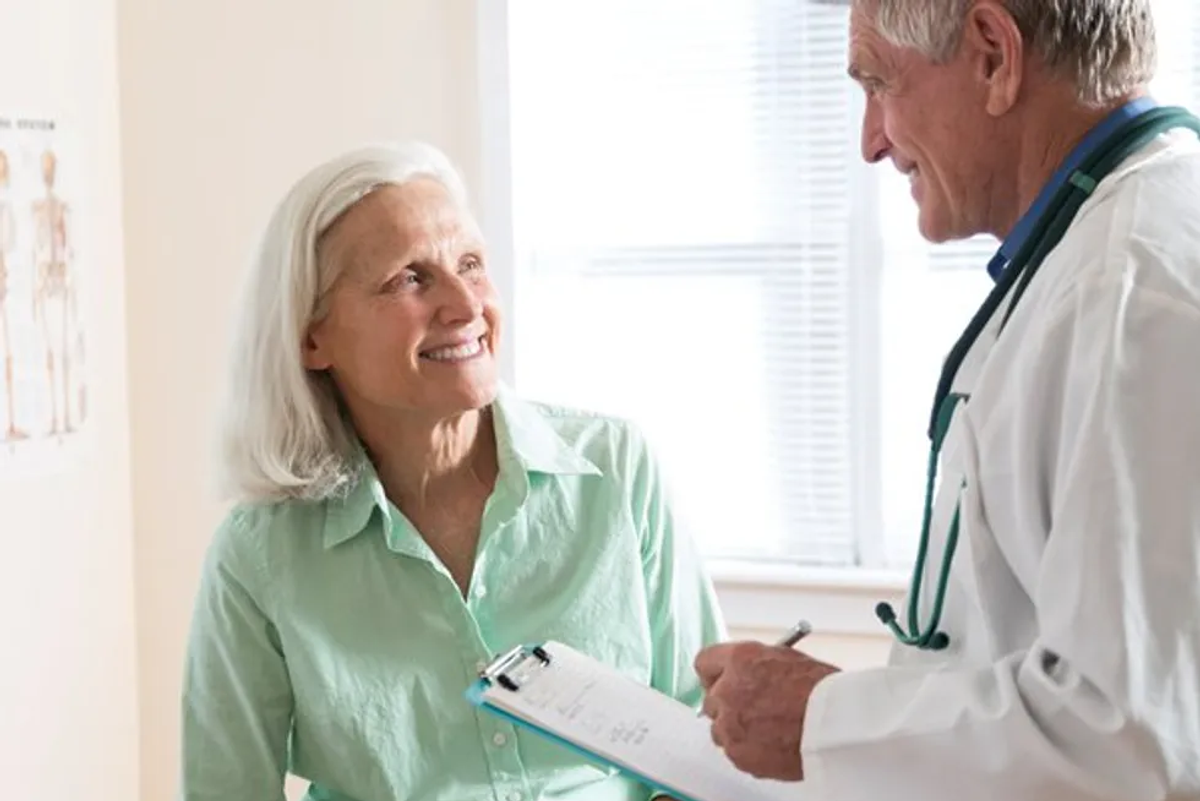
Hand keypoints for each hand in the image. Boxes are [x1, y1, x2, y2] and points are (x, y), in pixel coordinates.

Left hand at [694, 641, 839, 780]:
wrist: (836, 725)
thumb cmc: (822, 691)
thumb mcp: (785, 659)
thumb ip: (755, 666)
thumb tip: (746, 674)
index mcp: (739, 660)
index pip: (704, 662)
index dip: (715, 673)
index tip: (721, 681)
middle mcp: (727, 690)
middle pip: (710, 699)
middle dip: (728, 705)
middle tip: (751, 710)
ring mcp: (729, 724)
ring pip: (720, 729)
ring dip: (737, 730)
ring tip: (768, 730)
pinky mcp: (738, 753)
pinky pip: (734, 751)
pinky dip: (749, 750)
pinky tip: (773, 744)